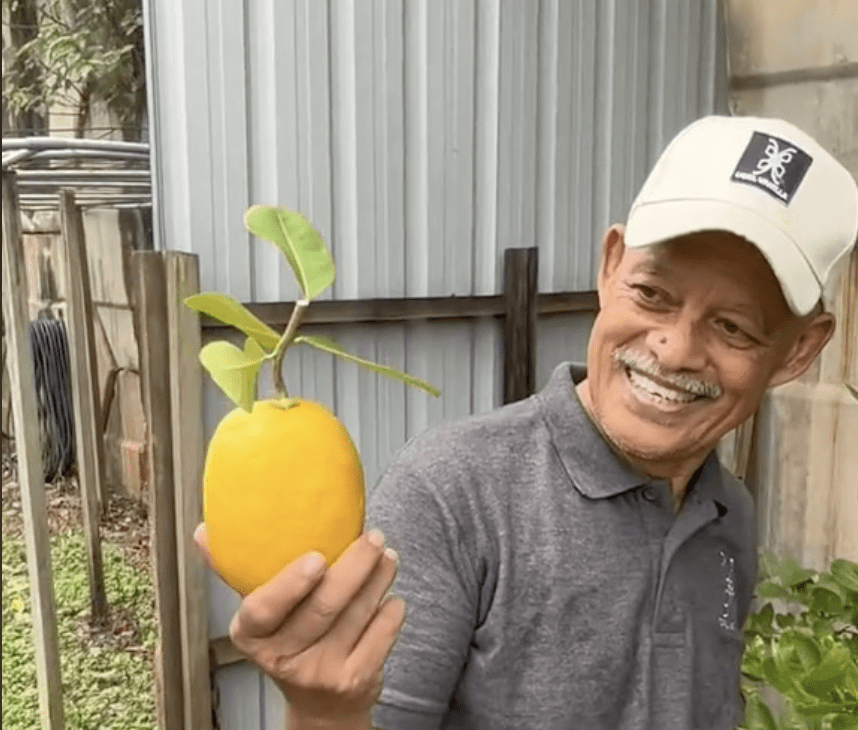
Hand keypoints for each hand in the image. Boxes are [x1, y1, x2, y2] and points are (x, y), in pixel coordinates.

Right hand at [194, 524, 405, 728]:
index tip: (315, 558)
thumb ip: (234, 572)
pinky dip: (391, 608)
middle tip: (370, 537)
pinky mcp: (357, 679)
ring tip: (385, 554)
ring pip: (357, 615)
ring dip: (378, 578)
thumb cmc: (289, 643)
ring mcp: (323, 672)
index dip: (289, 585)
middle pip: (323, 608)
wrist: (321, 707)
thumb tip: (204, 531)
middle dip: (354, 566)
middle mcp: (285, 659)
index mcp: (253, 637)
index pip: (264, 611)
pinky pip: (382, 634)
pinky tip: (391, 592)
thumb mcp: (259, 617)